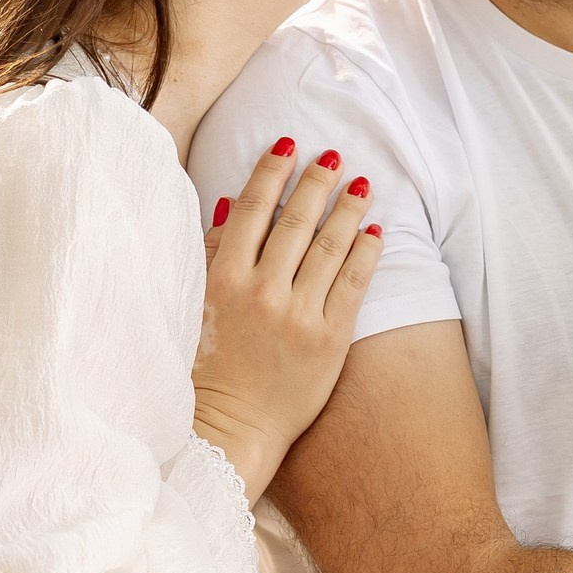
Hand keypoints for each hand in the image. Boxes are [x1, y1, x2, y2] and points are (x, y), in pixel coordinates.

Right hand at [195, 140, 383, 498]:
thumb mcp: (196, 305)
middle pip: (297, 221)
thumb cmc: (207, 366)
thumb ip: (211, 254)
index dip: (272, 172)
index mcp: (223, 279)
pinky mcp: (330, 339)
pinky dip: (366, 251)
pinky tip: (376, 229)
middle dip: (316, 181)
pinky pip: (355, 283)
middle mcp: (263, 291)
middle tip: (333, 156)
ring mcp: (299, 314)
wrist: (229, 428)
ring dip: (348, 208)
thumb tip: (228, 204)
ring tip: (361, 183)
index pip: (251, 210)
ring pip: (331, 246)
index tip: (288, 144)